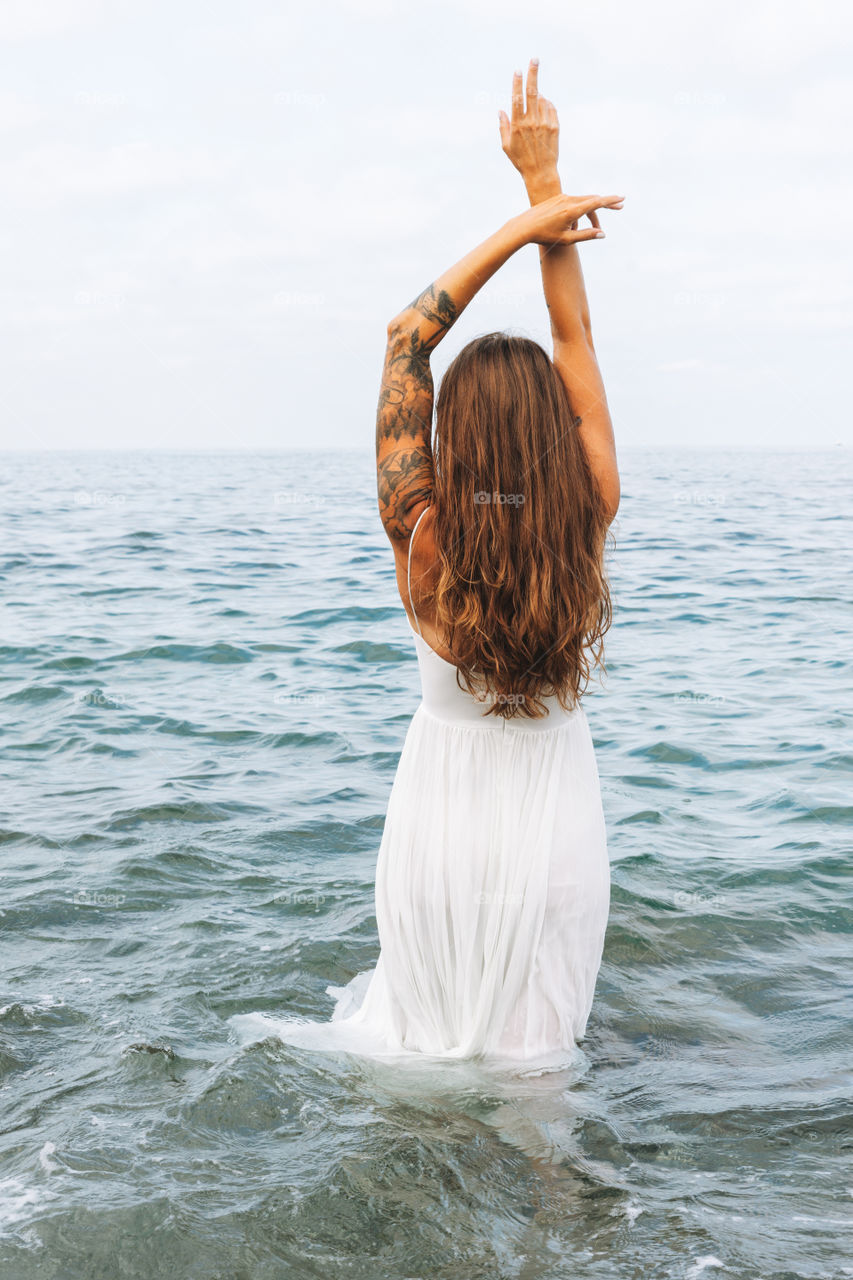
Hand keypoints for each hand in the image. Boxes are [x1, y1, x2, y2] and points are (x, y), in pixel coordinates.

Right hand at [498, 59, 559, 186]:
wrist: (541, 173)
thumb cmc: (521, 160)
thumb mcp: (506, 146)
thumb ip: (503, 126)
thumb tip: (501, 110)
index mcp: (518, 125)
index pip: (517, 98)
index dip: (517, 83)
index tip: (518, 71)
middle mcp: (532, 122)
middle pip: (533, 92)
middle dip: (533, 73)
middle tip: (535, 59)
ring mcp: (545, 123)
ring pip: (542, 100)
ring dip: (538, 97)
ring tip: (535, 107)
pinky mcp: (555, 126)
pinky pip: (551, 108)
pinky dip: (547, 105)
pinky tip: (543, 111)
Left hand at [515, 192, 624, 246]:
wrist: (524, 226)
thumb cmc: (544, 236)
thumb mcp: (567, 239)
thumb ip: (586, 236)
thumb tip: (602, 234)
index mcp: (572, 210)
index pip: (597, 202)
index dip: (611, 200)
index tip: (622, 199)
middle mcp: (568, 200)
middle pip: (593, 199)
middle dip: (607, 204)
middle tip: (620, 207)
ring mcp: (563, 197)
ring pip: (584, 200)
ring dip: (592, 212)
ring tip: (595, 227)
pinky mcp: (558, 198)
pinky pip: (574, 201)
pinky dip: (581, 210)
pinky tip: (577, 223)